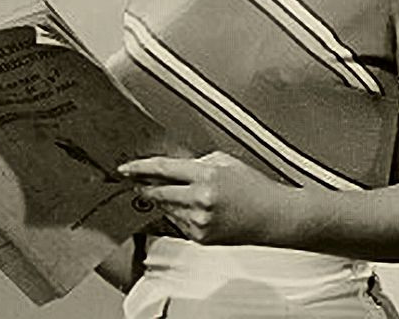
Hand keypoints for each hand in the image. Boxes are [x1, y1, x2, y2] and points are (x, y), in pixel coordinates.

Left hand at [117, 151, 288, 245]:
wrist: (273, 217)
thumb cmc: (254, 187)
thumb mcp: (225, 162)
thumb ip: (198, 162)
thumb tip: (174, 165)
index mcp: (206, 176)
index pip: (163, 169)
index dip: (140, 167)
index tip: (126, 167)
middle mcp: (199, 200)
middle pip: (158, 192)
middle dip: (143, 186)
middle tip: (133, 180)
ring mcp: (199, 222)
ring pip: (166, 208)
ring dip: (159, 200)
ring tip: (159, 191)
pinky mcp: (200, 237)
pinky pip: (177, 223)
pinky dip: (174, 213)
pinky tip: (182, 206)